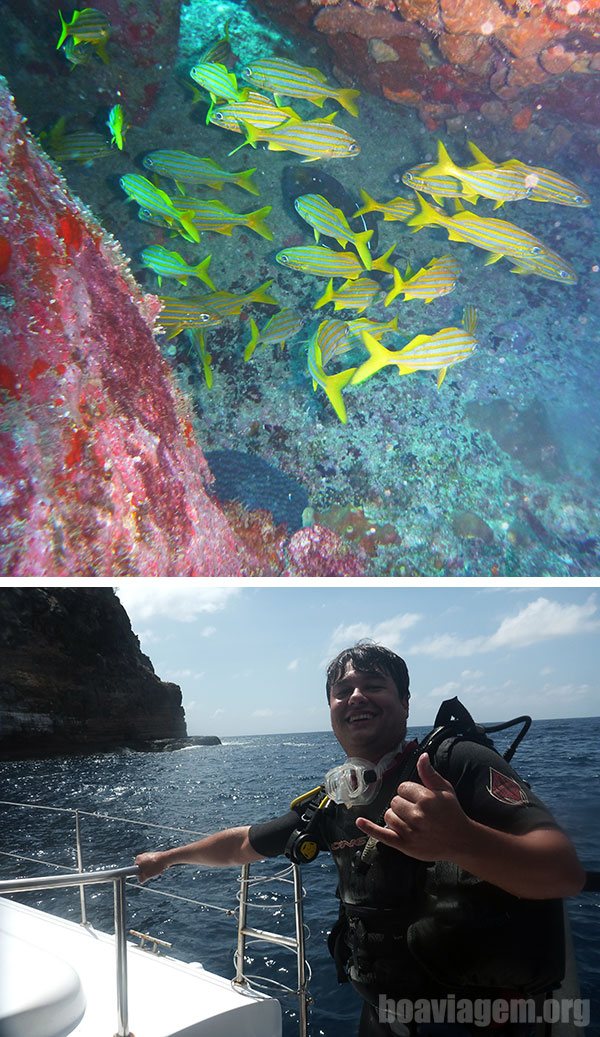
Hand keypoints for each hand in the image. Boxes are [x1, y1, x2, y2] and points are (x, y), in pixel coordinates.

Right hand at [135, 851, 167, 882]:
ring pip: (149, 867)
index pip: (135, 870)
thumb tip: (140, 880)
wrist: (166, 858)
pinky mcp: (155, 856)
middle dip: (147, 873)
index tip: (144, 875)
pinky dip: (156, 867)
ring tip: (157, 871)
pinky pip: (154, 865)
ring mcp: (149, 855)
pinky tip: (160, 868)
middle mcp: (142, 856)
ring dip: (152, 871)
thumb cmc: (155, 866)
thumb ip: (141, 879)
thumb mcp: (146, 875)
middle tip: (151, 874)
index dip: (140, 874)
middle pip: (143, 869)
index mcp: (138, 858)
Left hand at [355, 753, 470, 861]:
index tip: (419, 798)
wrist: (461, 841)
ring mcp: (410, 831)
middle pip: (394, 801)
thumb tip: (422, 756)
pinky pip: (383, 835)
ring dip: (396, 816)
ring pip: (389, 816)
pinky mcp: (405, 845)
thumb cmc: (453, 813)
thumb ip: (430, 774)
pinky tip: (359, 822)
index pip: (402, 787)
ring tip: (411, 821)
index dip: (409, 792)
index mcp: (425, 799)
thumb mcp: (445, 790)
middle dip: (403, 804)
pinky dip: (369, 828)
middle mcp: (416, 815)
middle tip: (417, 811)